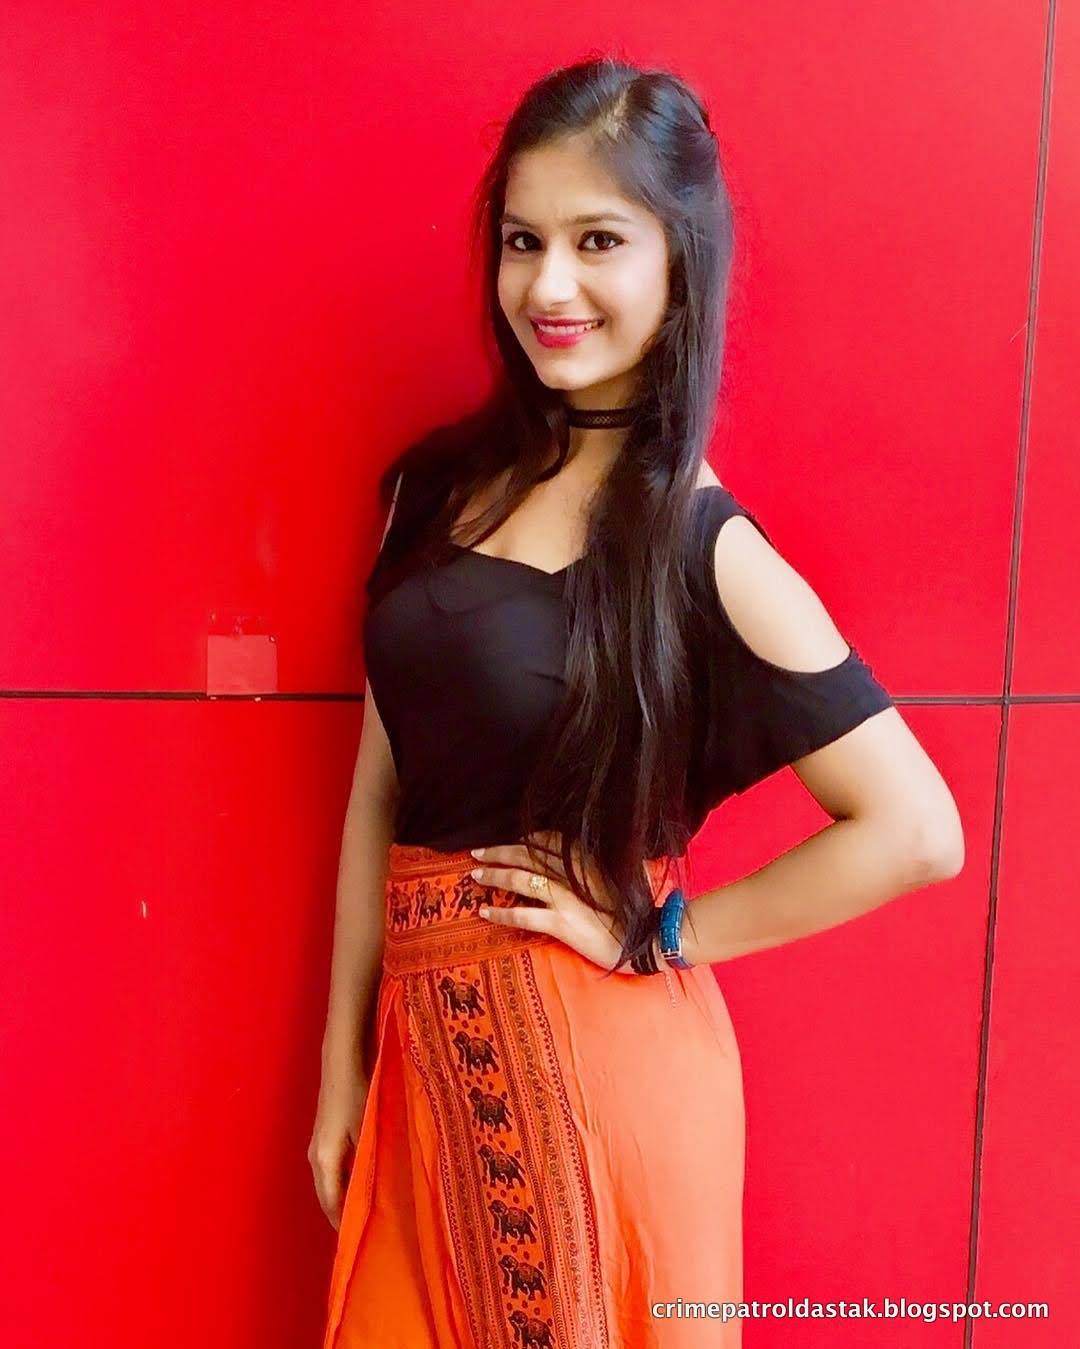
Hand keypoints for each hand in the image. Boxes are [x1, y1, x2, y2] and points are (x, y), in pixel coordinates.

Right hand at [308, 1060, 368, 1230]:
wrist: (340, 1060)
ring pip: (329, 1183)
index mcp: (324, 1160)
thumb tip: (381, 1190)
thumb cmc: (357, 1092)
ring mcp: (317, 1146)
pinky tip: (361, 1183)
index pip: (331, 1204)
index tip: (358, 1244)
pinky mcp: (324, 1136)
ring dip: (343, 1198)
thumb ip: (370, 1160)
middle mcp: (315, 1157)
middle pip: (327, 1196)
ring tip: (365, 1212)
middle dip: (343, 1214)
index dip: (342, 1224)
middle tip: (365, 1232)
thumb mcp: (368, 1128)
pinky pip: (331, 1169)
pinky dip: (343, 1182)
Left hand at [470, 830, 636, 973]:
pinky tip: (486, 912)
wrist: (649, 938)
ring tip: (476, 877)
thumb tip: (585, 861)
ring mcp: (565, 897)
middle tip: (478, 853)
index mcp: (587, 858)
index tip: (512, 842)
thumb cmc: (640, 908)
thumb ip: (602, 864)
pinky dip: (501, 913)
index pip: (548, 840)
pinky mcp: (561, 922)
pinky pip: (522, 915)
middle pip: (527, 856)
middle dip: (500, 852)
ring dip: (494, 876)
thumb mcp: (623, 874)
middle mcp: (572, 872)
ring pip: (519, 880)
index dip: (526, 840)